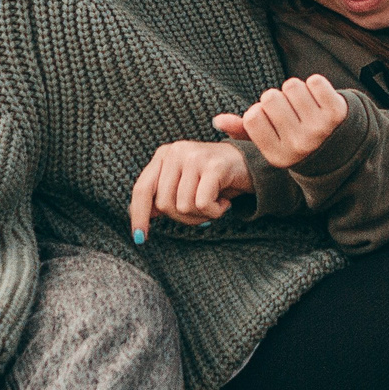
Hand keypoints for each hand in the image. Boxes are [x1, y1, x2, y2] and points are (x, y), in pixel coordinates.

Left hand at [128, 141, 251, 239]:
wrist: (249, 166)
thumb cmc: (214, 179)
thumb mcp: (183, 184)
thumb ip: (161, 194)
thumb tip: (139, 214)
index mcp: (164, 155)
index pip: (142, 189)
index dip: (139, 215)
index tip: (139, 237)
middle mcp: (176, 151)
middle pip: (164, 204)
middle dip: (183, 217)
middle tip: (201, 210)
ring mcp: (194, 156)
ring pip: (183, 206)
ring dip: (201, 214)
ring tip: (214, 203)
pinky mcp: (213, 166)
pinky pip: (202, 204)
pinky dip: (215, 211)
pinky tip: (224, 202)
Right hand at [212, 76, 349, 169]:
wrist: (343, 148)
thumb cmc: (297, 140)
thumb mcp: (271, 142)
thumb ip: (243, 131)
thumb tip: (217, 121)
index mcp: (278, 156)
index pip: (253, 116)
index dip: (260, 112)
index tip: (272, 121)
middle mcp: (298, 145)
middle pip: (270, 98)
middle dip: (277, 99)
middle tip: (290, 111)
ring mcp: (319, 129)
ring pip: (292, 86)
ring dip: (295, 90)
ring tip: (304, 105)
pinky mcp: (337, 113)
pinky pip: (315, 81)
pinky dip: (315, 85)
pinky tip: (319, 100)